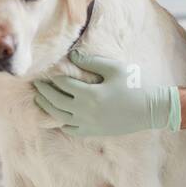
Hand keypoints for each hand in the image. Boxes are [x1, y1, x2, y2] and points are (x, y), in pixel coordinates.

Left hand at [33, 49, 179, 137]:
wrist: (150, 110)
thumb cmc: (134, 85)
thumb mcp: (114, 69)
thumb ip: (91, 61)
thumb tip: (72, 55)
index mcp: (90, 95)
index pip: (63, 85)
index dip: (52, 78)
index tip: (44, 73)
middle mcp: (85, 112)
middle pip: (56, 102)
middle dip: (44, 92)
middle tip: (36, 85)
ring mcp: (88, 124)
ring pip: (59, 116)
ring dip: (47, 107)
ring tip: (40, 99)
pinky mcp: (93, 131)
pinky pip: (71, 129)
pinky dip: (61, 122)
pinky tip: (57, 115)